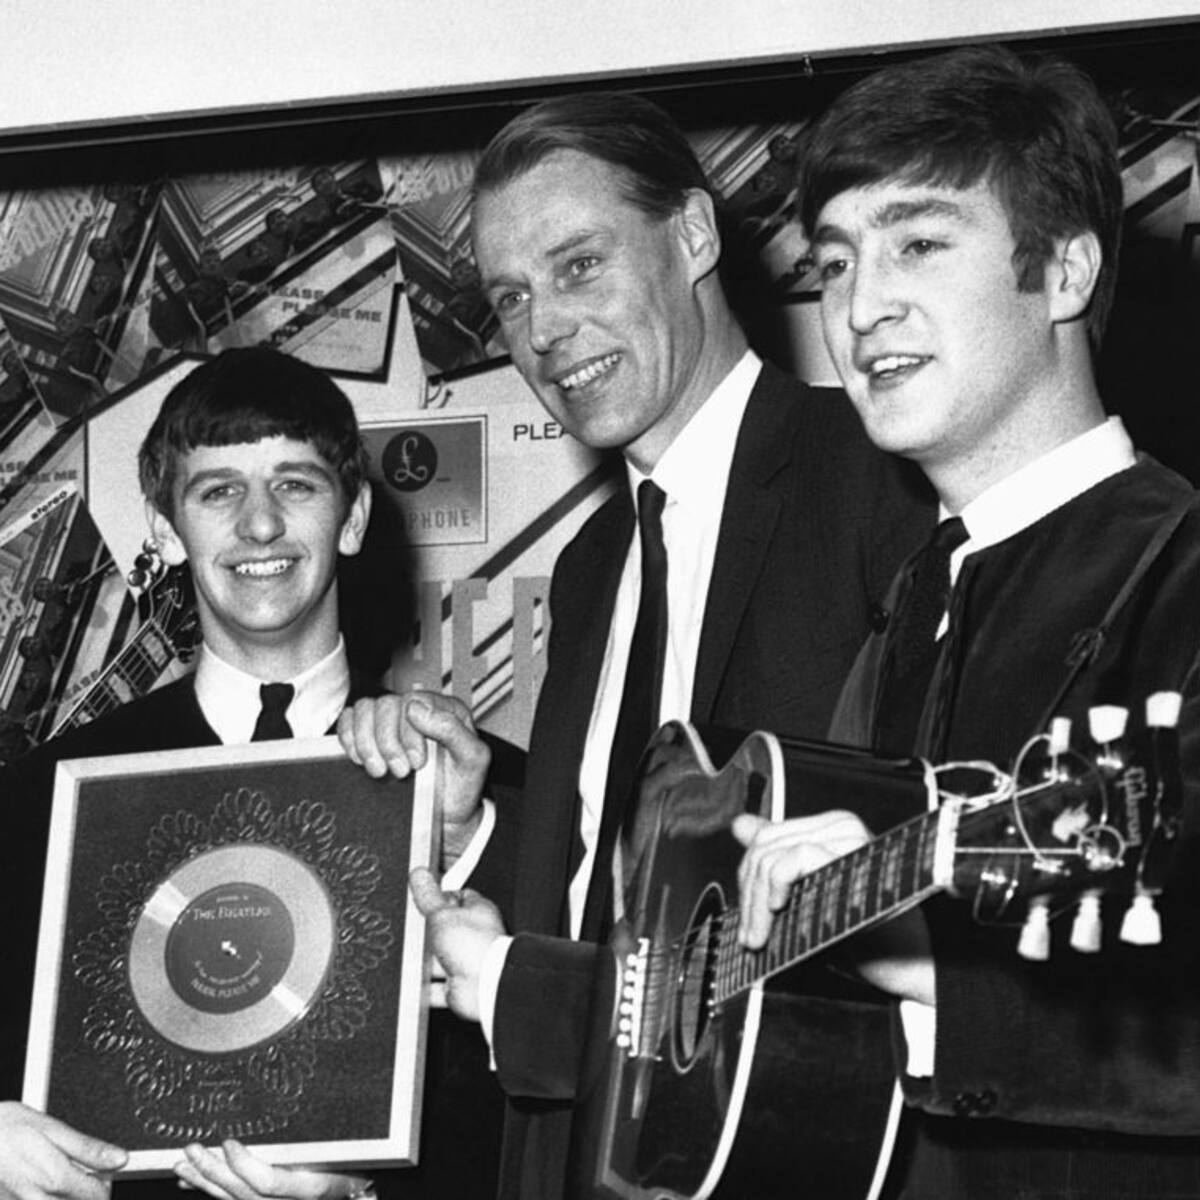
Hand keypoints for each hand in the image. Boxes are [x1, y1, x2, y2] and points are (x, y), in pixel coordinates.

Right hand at [0, 1102, 126, 1199]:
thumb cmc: (2, 1128)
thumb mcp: (50, 1128)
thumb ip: (87, 1147)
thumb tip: (119, 1158)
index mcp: (54, 1176)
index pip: (96, 1195)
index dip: (104, 1184)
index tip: (104, 1174)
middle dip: (82, 1194)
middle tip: (78, 1178)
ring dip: (60, 1197)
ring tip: (52, 1180)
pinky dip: (39, 1197)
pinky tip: (34, 1185)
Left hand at [175, 1140, 364, 1199]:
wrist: (355, 1195)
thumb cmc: (357, 1167)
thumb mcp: (349, 1148)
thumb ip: (327, 1134)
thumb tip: (311, 1113)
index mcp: (315, 1186)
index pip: (270, 1183)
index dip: (245, 1166)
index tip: (229, 1143)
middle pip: (245, 1194)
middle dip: (215, 1172)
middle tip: (194, 1148)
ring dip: (206, 1182)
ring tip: (183, 1165)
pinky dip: (211, 1191)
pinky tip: (192, 1182)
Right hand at [338, 692, 489, 862]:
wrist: (447, 815)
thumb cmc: (462, 785)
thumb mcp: (473, 759)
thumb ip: (453, 729)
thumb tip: (416, 707)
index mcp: (444, 708)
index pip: (415, 700)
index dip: (409, 732)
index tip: (416, 763)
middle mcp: (416, 709)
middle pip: (386, 705)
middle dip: (388, 742)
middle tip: (400, 771)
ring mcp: (391, 721)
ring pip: (364, 709)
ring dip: (366, 742)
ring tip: (379, 770)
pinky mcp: (369, 735)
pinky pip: (348, 721)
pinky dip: (349, 739)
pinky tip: (361, 761)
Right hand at [410, 867, 505, 1020]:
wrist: (483, 985)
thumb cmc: (473, 946)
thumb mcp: (441, 914)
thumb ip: (428, 897)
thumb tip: (419, 873)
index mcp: (477, 911)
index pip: (457, 897)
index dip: (439, 897)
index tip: (422, 898)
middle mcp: (475, 935)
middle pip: (446, 928)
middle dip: (428, 932)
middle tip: (413, 930)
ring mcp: (467, 961)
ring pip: (440, 959)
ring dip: (426, 961)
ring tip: (411, 957)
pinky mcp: (459, 984)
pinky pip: (437, 986)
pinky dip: (426, 987)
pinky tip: (414, 984)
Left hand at [732, 811, 934, 1003]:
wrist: (908, 962)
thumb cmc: (865, 932)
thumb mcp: (810, 893)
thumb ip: (777, 857)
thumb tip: (740, 824)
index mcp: (831, 828)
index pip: (769, 837)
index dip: (748, 877)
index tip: (748, 916)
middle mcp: (841, 825)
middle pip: (765, 846)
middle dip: (747, 895)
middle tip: (750, 935)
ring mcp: (848, 838)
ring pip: (773, 855)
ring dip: (756, 904)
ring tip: (759, 938)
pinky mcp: (851, 856)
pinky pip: (794, 859)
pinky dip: (775, 886)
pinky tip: (777, 911)